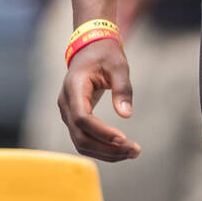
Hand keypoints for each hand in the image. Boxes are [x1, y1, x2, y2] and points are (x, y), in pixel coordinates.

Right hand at [57, 37, 140, 162]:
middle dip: (107, 148)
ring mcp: (68, 113)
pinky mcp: (75, 118)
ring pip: (81, 142)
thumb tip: (126, 115)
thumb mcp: (118, 65)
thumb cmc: (105, 54)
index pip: (82, 118)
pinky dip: (102, 147)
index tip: (123, 138)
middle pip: (81, 136)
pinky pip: (84, 138)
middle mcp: (66, 103)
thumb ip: (122, 88)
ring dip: (106, 152)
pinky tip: (121, 149)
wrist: (90, 48)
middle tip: (135, 150)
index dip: (101, 132)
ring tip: (132, 152)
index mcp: (74, 87)